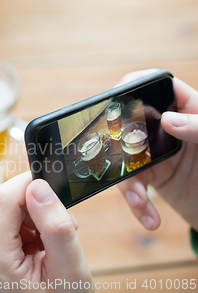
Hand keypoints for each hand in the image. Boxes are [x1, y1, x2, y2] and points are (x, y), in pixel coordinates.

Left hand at [0, 173, 92, 291]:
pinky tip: (38, 246)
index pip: (1, 201)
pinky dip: (25, 227)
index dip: (28, 185)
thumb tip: (37, 186)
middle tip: (60, 227)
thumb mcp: (70, 268)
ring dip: (31, 218)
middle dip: (34, 208)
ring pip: (3, 211)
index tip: (53, 190)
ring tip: (49, 244)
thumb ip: (55, 226)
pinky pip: (2, 222)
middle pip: (1, 205)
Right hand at [116, 69, 197, 230]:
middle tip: (114, 156)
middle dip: (116, 141)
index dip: (134, 84)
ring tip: (139, 201)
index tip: (117, 97)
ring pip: (124, 159)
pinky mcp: (152, 178)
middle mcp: (166, 128)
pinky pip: (133, 188)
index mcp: (187, 108)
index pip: (156, 85)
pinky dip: (137, 205)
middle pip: (128, 122)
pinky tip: (150, 218)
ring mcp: (155, 153)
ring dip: (127, 185)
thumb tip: (168, 119)